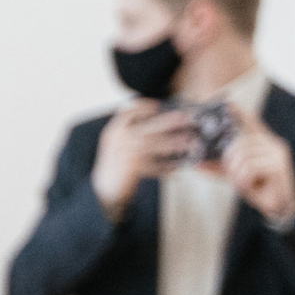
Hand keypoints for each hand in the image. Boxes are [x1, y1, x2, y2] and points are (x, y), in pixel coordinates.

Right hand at [92, 100, 191, 217]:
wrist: (104, 187)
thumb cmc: (115, 163)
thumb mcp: (115, 142)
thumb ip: (128, 128)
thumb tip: (152, 114)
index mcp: (114, 130)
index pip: (130, 112)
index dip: (144, 107)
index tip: (158, 106)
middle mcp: (120, 139)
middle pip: (149, 126)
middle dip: (169, 121)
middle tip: (185, 118)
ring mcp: (126, 153)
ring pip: (156, 145)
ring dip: (175, 143)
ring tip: (189, 143)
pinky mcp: (133, 168)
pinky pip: (155, 166)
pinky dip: (167, 167)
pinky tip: (176, 166)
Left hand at [214, 101, 294, 221]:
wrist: (279, 206)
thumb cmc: (259, 188)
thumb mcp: (235, 176)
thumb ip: (218, 168)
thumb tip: (195, 164)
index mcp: (263, 142)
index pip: (251, 123)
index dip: (240, 113)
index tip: (227, 102)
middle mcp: (272, 143)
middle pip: (240, 142)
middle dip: (229, 160)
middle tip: (233, 174)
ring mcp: (277, 152)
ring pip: (243, 155)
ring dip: (237, 173)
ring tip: (244, 182)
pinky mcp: (279, 164)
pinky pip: (250, 167)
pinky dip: (244, 179)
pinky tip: (251, 185)